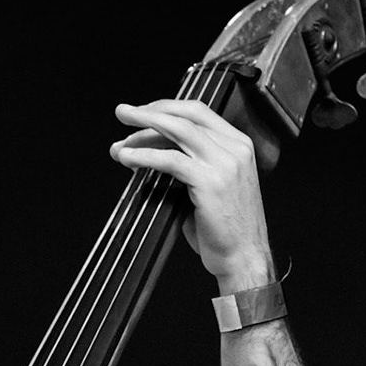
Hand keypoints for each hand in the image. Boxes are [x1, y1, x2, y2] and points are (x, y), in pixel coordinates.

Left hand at [110, 100, 274, 290]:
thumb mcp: (212, 186)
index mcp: (238, 145)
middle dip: (150, 111)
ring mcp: (225, 163)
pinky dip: (145, 156)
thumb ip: (190, 164)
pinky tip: (128, 158)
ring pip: (178, 130)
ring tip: (121, 134)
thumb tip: (150, 151)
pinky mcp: (210, 182)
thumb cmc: (225, 229)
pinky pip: (170, 160)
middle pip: (186, 115)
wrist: (244, 258)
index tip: (143, 112)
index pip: (198, 112)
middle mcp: (235, 149)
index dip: (166, 108)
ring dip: (144, 127)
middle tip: (124, 113)